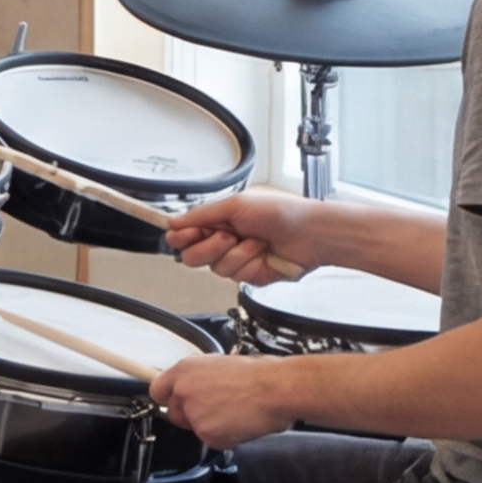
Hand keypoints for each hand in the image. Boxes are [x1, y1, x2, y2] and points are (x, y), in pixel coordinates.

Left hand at [154, 350, 305, 451]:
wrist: (276, 389)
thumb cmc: (259, 374)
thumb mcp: (220, 364)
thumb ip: (199, 378)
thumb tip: (198, 387)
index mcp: (184, 370)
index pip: (158, 390)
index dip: (170, 399)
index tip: (178, 402)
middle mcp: (182, 391)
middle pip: (174, 413)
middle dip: (191, 415)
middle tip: (216, 411)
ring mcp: (193, 414)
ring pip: (195, 428)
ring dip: (211, 426)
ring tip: (236, 413)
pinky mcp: (207, 434)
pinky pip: (213, 441)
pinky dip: (227, 437)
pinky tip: (241, 424)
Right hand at [161, 190, 322, 288]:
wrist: (309, 233)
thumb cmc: (280, 212)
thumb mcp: (235, 205)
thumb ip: (201, 215)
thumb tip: (172, 221)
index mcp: (215, 222)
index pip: (180, 235)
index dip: (181, 237)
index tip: (190, 232)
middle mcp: (221, 242)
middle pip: (190, 257)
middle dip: (211, 246)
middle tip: (229, 235)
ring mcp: (235, 260)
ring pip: (215, 268)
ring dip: (238, 253)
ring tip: (256, 242)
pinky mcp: (249, 276)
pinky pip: (237, 277)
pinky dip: (251, 263)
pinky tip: (263, 254)